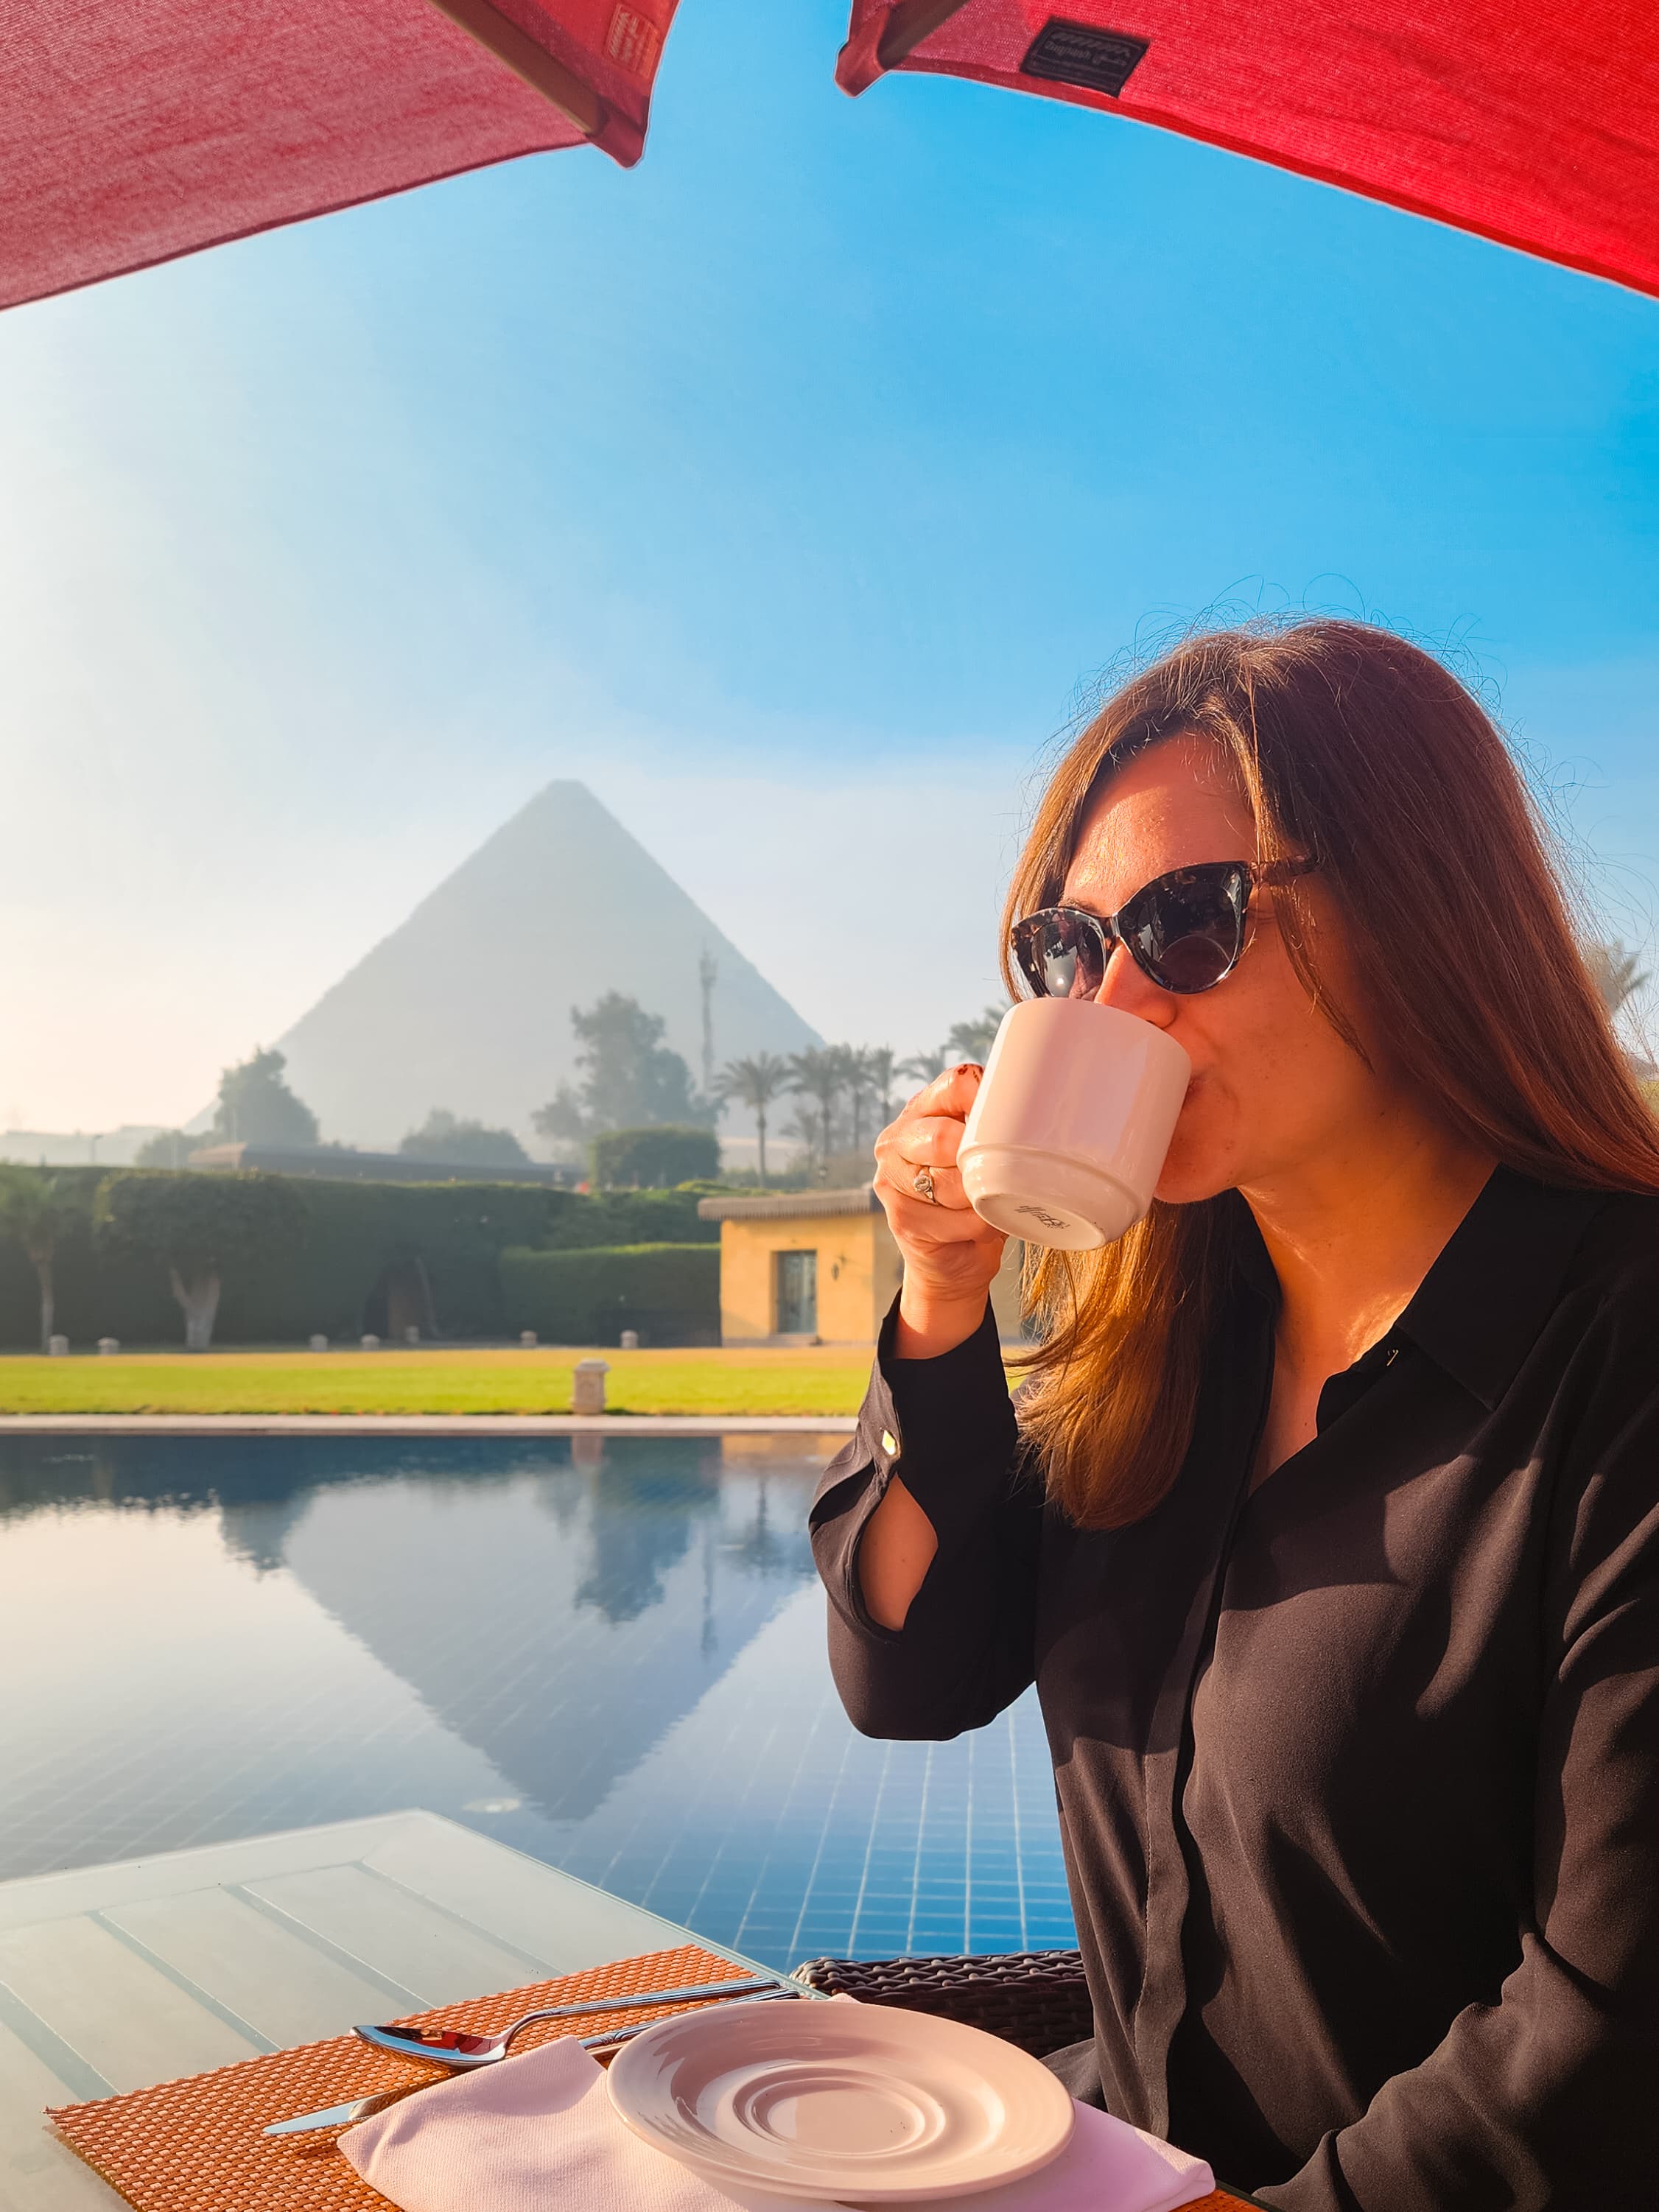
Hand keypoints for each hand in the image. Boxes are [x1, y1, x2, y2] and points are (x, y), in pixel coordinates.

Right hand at [873, 1064, 1006, 1356]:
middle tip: (996, 1176)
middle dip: (979, 1162)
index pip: (956, 1084)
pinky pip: (953, 1219)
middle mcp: (896, 1138)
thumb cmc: (977, 1196)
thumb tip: (1045, 1107)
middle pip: (944, 1137)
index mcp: (921, 1109)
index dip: (989, 1101)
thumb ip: (995, 1125)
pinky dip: (977, 1227)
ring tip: (988, 1205)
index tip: (1011, 1122)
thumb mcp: (984, 1152)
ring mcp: (890, 1178)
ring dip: (981, 1201)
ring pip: (950, 1183)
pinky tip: (976, 1228)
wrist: (954, 1257)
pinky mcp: (899, 1216)